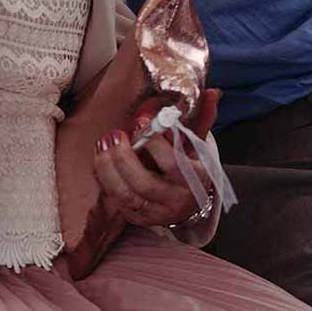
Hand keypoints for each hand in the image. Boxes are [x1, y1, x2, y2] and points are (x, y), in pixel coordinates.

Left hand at [92, 88, 223, 232]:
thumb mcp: (198, 145)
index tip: (141, 120)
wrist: (188, 201)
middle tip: (114, 135)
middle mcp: (175, 200)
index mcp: (195, 179)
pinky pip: (116, 202)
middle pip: (145, 184)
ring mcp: (155, 212)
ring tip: (102, 143)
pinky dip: (105, 180)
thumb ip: (203, 118)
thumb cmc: (191, 166)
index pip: (174, 165)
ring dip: (108, 169)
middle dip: (124, 159)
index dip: (156, 144)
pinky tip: (100, 159)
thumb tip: (211, 92)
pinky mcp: (138, 218)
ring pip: (126, 196)